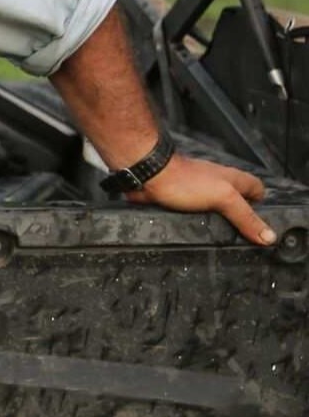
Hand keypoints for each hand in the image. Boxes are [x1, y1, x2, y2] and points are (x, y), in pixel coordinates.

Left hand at [133, 154, 274, 245]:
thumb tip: (268, 236)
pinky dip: (196, 224)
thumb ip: (245, 216)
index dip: (261, 207)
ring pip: (215, 210)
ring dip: (216, 224)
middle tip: (241, 238)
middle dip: (239, 220)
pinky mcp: (182, 201)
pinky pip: (195, 215)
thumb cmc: (183, 180)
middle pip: (237, 202)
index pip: (257, 190)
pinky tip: (196, 234)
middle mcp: (217, 184)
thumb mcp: (223, 198)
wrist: (149, 177)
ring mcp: (199, 192)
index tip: (260, 226)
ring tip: (218, 240)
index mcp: (232, 179)